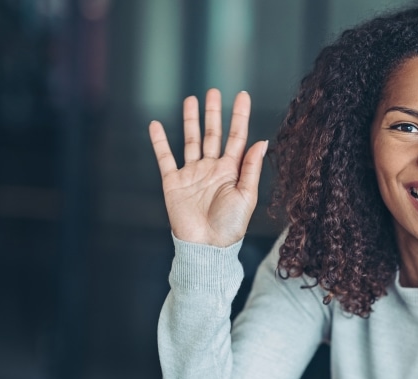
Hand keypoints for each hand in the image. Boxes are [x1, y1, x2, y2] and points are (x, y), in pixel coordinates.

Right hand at [149, 89, 267, 246]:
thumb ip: (251, 168)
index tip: (242, 95)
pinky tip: (155, 124)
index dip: (239, 116)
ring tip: (191, 99)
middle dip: (214, 113)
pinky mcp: (173, 182)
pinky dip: (159, 141)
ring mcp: (192, 174)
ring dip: (191, 120)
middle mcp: (212, 169)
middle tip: (213, 91)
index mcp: (232, 171)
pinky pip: (165, 157)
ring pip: (190, 140)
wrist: (206, 247)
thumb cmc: (230, 225)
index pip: (237, 137)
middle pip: (212, 134)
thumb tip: (261, 141)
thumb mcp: (246, 196)